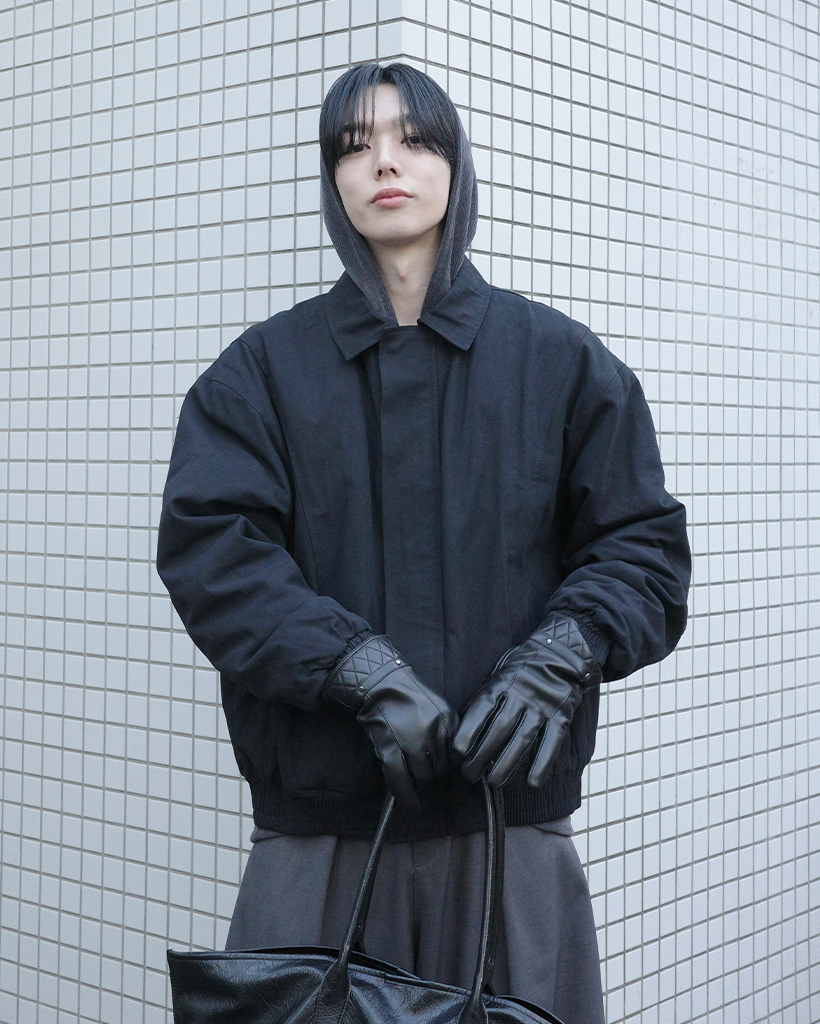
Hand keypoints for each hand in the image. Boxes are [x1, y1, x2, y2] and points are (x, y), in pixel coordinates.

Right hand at [324, 635, 456, 808]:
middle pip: (440, 768)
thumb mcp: (438, 706)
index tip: (439, 762)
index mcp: (446, 719)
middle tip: (421, 768)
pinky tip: (410, 805)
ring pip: (422, 776)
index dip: (446, 762)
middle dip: (432, 772)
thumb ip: (447, 730)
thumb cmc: (408, 695)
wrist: (380, 683)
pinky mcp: (389, 748)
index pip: (455, 755)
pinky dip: (406, 796)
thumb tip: (452, 759)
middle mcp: (431, 731)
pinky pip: (401, 779)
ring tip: (411, 774)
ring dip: (418, 781)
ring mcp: (410, 741)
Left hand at [454, 614, 600, 787]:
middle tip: (470, 775)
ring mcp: (542, 706)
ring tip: (494, 783)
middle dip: (482, 755)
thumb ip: (484, 697)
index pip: (482, 708)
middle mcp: (521, 695)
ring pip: (523, 739)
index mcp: (502, 683)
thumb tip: (461, 724)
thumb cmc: (521, 668)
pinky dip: (543, 763)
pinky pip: (552, 742)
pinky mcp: (561, 716)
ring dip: (507, 764)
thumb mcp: (498, 674)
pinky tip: (533, 782)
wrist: (560, 654)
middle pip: (500, 729)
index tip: (458, 751)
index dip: (469, 731)